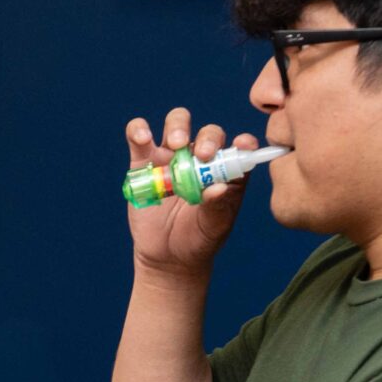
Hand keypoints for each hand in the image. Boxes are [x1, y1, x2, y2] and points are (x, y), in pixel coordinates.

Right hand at [125, 107, 258, 280]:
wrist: (167, 257)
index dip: (243, 142)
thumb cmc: (199, 240)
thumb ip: (217, 206)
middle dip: (208, 138)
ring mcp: (172, 158)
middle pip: (208, 132)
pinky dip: (138, 131)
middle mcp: (201, 159)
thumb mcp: (213, 227)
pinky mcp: (144, 163)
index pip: (239, 147)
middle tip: (203, 154)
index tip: (242, 145)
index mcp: (226, 171)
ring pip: (176, 123)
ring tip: (175, 144)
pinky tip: (142, 138)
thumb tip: (218, 187)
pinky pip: (138, 137)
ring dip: (178, 126)